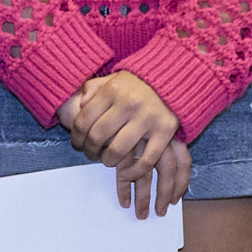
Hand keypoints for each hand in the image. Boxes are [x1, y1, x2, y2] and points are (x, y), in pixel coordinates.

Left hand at [58, 72, 186, 218]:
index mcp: (112, 90)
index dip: (76, 137)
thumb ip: (94, 89)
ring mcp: (147, 118)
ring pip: (118, 150)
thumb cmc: (139, 82)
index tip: (77, 144)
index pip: (84, 120)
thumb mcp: (114, 78)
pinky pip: (146, 160)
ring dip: (107, 161)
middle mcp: (128, 103)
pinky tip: (126, 174)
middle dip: (89, 150)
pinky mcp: (165, 132)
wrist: (175, 78)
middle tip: (90, 154)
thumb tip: (81, 105)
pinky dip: (133, 172)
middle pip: (97, 137)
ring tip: (106, 161)